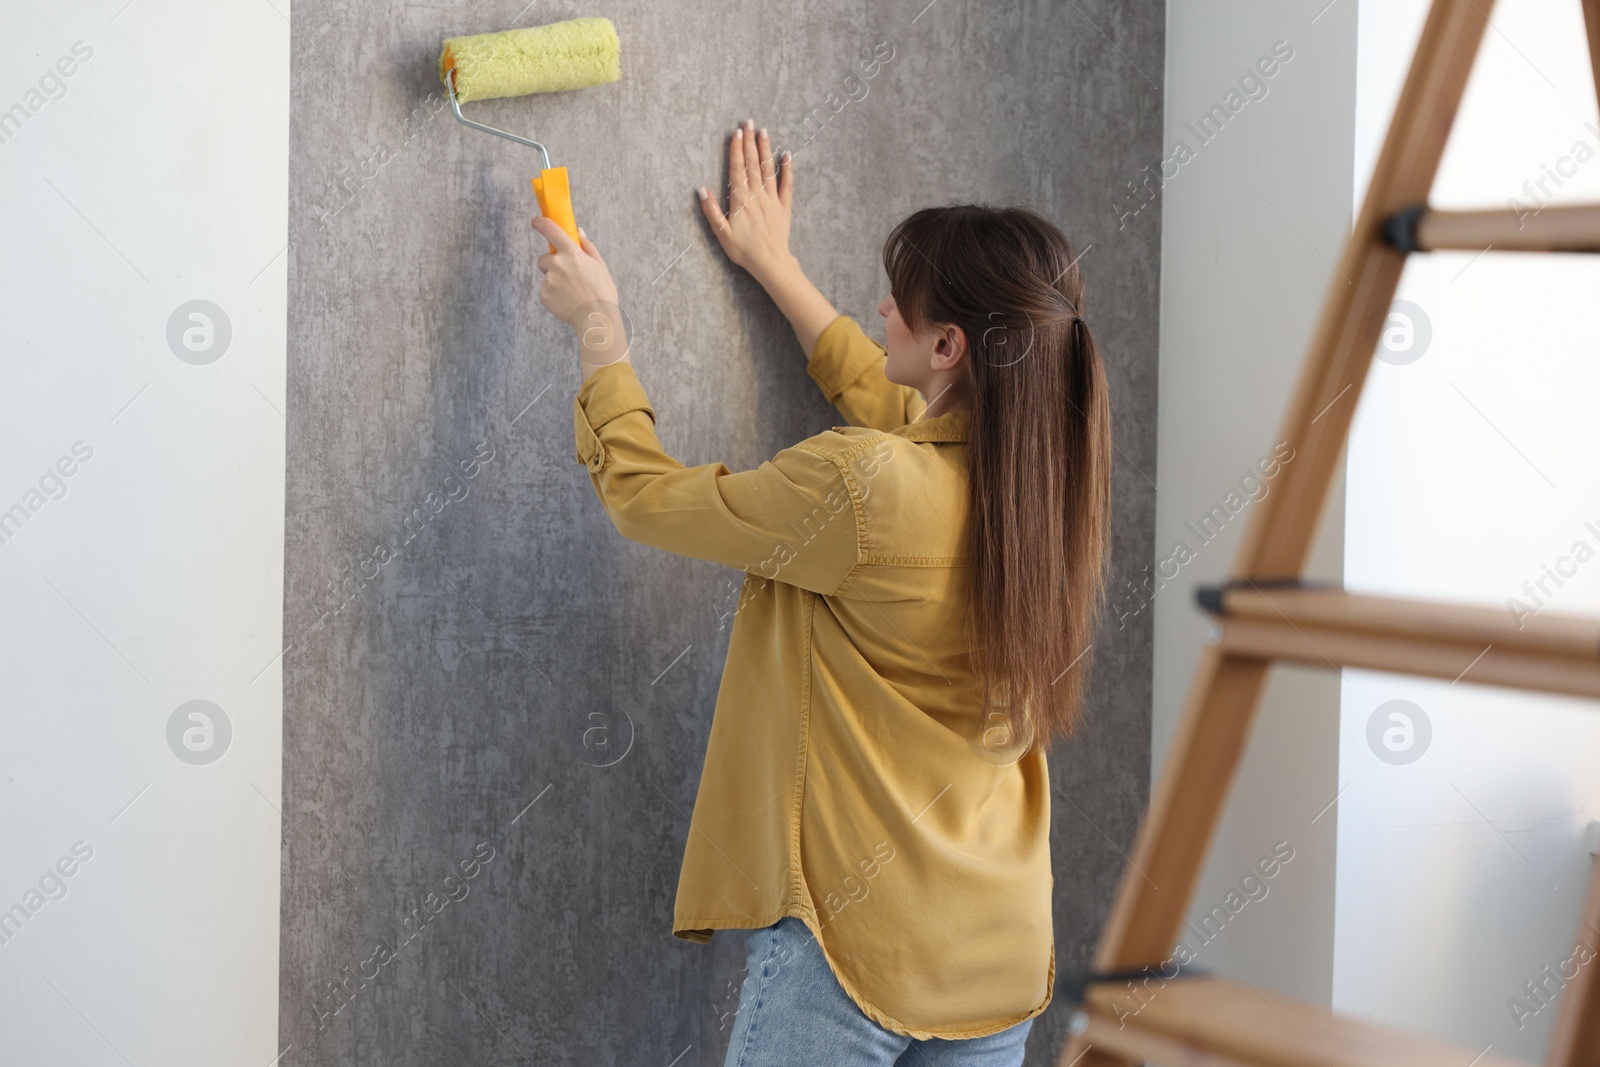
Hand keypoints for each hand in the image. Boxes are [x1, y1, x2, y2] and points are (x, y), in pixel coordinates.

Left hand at [533, 217, 629, 378]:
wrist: (596, 318)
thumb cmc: (602, 292)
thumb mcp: (600, 266)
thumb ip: (587, 247)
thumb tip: (579, 232)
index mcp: (572, 253)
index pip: (551, 230)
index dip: (541, 223)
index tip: (536, 221)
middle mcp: (557, 263)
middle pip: (544, 258)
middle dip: (552, 264)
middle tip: (568, 276)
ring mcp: (549, 280)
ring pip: (546, 276)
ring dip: (554, 280)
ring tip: (571, 292)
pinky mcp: (544, 295)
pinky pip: (546, 291)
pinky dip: (554, 295)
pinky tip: (567, 301)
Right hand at [700, 120, 794, 282]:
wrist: (770, 263)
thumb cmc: (744, 251)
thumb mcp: (721, 234)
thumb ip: (711, 211)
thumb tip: (701, 190)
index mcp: (740, 201)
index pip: (737, 169)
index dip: (736, 150)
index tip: (736, 133)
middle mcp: (756, 196)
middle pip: (752, 164)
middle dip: (749, 142)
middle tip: (747, 122)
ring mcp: (772, 200)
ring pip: (767, 169)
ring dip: (765, 149)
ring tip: (763, 131)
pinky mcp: (784, 207)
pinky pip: (786, 185)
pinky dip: (787, 169)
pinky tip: (786, 155)